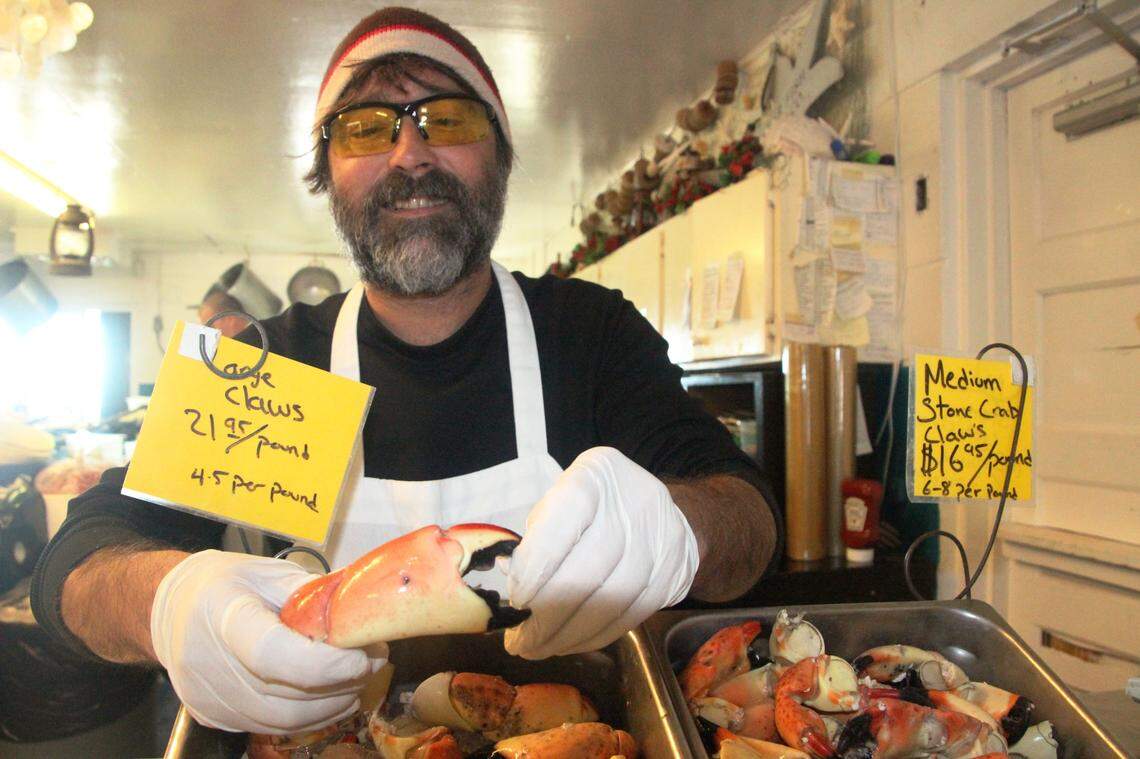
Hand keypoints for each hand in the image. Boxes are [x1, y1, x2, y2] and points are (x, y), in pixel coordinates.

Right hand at [151, 550, 386, 733]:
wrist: (170, 608)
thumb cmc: (226, 583)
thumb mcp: (271, 573)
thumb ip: (315, 596)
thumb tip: (364, 612)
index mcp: (222, 615)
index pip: (274, 655)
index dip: (326, 663)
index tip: (364, 656)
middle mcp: (208, 663)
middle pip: (286, 695)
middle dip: (343, 683)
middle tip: (376, 661)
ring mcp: (209, 697)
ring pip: (285, 721)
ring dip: (334, 705)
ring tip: (360, 679)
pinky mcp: (214, 717)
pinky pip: (272, 727)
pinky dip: (311, 716)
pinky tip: (332, 695)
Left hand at [504, 447, 698, 658]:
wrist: (660, 511)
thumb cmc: (596, 507)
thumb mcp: (560, 502)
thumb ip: (536, 536)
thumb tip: (512, 575)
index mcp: (597, 475)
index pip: (563, 522)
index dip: (537, 567)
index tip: (518, 600)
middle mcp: (635, 502)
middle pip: (587, 570)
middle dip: (547, 615)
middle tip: (521, 641)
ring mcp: (662, 538)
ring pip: (611, 600)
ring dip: (569, 634)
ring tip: (539, 648)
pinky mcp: (674, 572)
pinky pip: (631, 614)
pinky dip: (596, 636)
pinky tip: (571, 643)